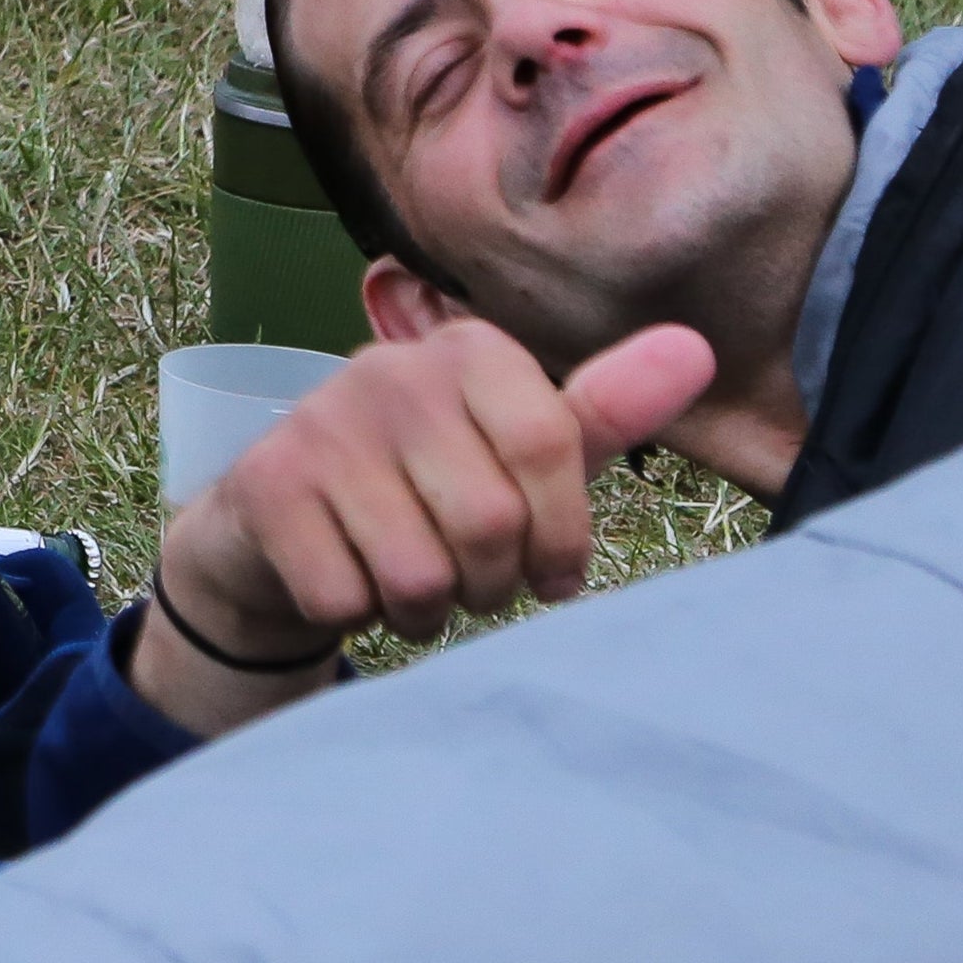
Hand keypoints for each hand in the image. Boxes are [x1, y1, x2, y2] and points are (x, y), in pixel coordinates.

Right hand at [130, 319, 714, 739]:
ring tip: (411, 582)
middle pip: (489, 522)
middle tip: (468, 577)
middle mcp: (388, 370)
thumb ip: (604, 412)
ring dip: (426, 609)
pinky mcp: (267, 484)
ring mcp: (319, 423)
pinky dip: (358, 614)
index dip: (563, 534)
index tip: (552, 570)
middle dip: (490, 584)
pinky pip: (345, 596)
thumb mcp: (521, 453)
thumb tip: (696, 348)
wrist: (278, 522)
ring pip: (418, 572)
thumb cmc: (427, 490)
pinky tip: (349, 579)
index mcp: (468, 351)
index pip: (553, 445)